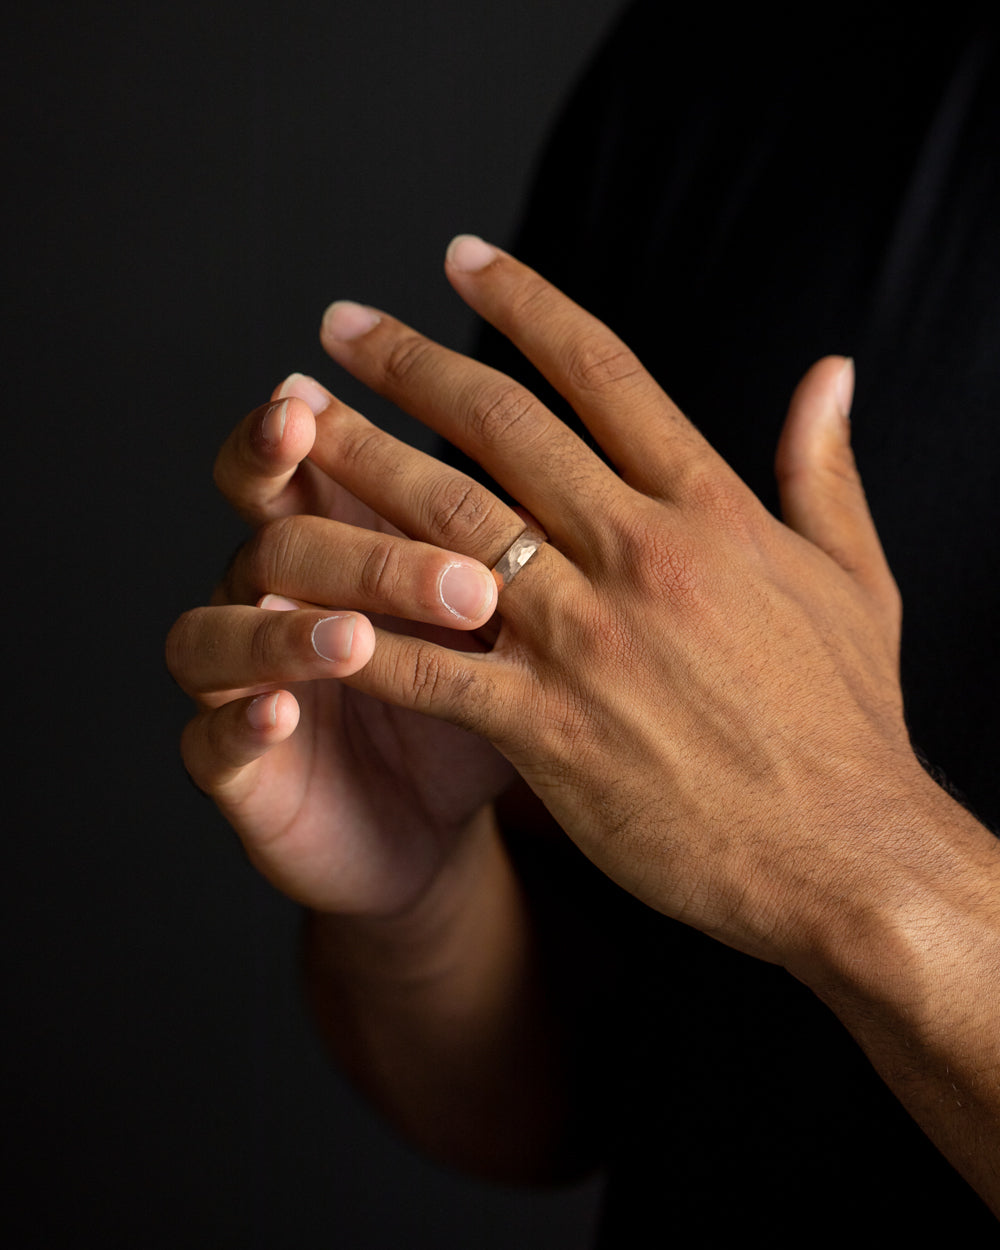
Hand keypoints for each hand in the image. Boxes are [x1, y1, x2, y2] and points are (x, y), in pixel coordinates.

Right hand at [166, 373, 513, 917]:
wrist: (434, 820)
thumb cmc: (471, 701)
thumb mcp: (495, 619)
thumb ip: (500, 544)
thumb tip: (563, 453)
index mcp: (326, 539)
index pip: (283, 466)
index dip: (284, 432)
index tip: (306, 403)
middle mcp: (264, 597)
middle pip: (274, 544)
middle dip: (361, 555)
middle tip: (464, 585)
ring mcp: (236, 685)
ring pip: (214, 635)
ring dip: (286, 632)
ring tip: (354, 638)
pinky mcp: (232, 769)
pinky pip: (210, 741)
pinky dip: (240, 724)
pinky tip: (280, 713)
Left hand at [307, 234, 985, 973]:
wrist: (845, 854)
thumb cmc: (847, 721)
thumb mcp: (854, 578)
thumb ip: (825, 469)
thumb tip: (831, 371)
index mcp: (710, 509)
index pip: (601, 372)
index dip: (523, 303)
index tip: (460, 259)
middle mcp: (641, 554)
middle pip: (500, 428)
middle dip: (407, 365)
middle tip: (338, 324)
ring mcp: (589, 641)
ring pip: (445, 526)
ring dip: (358, 464)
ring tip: (292, 425)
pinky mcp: (550, 729)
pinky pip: (431, 665)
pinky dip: (360, 628)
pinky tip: (296, 591)